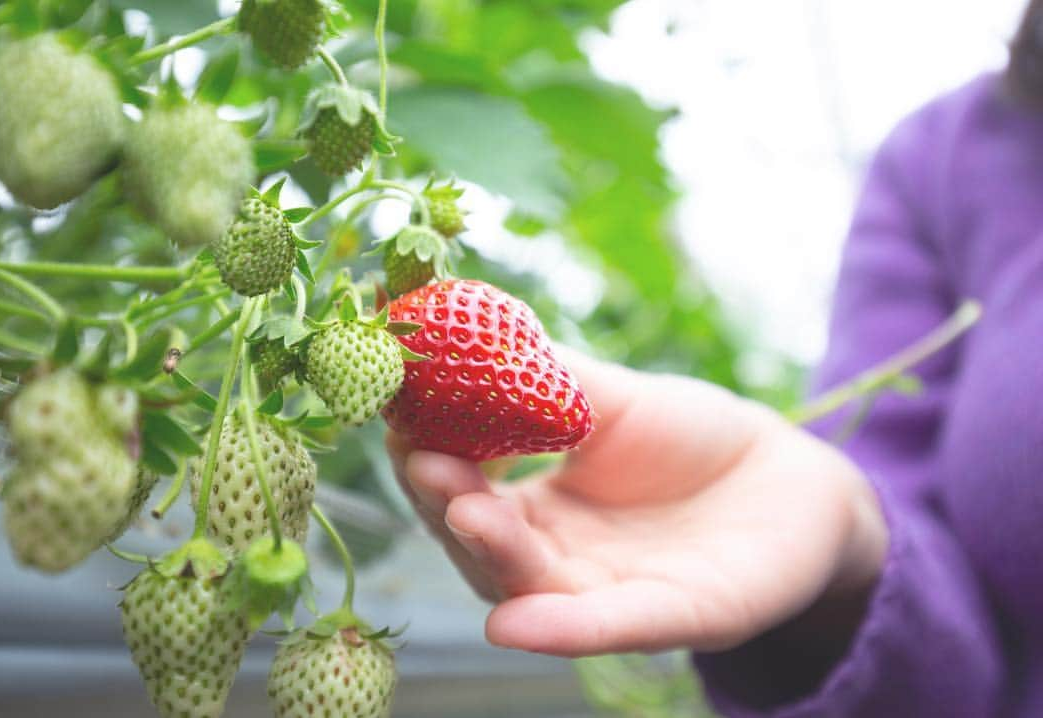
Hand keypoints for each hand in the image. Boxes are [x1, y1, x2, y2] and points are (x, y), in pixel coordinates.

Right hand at [386, 349, 887, 656]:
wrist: (786, 476)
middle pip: (484, 548)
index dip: (428, 462)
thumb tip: (464, 329)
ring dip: (493, 556)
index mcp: (538, 509)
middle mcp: (561, 560)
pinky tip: (514, 625)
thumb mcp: (609, 397)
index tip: (396, 417)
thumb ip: (541, 378)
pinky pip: (611, 628)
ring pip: (535, 588)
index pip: (463, 494)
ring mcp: (612, 594)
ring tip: (463, 513)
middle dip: (448, 506)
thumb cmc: (689, 436)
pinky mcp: (676, 618)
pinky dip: (561, 629)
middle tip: (420, 462)